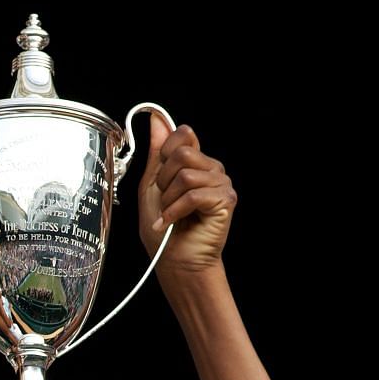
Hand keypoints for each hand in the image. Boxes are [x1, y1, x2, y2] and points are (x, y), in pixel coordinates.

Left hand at [135, 118, 235, 275]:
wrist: (175, 260)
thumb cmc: (164, 229)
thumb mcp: (151, 186)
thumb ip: (157, 153)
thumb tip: (157, 119)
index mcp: (195, 163)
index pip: (183, 135)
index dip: (165, 153)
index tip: (159, 178)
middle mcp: (212, 169)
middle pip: (183, 153)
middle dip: (164, 180)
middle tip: (164, 201)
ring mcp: (222, 183)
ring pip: (186, 174)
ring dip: (169, 199)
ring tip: (169, 214)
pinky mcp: (226, 200)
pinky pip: (194, 194)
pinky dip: (175, 211)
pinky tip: (171, 222)